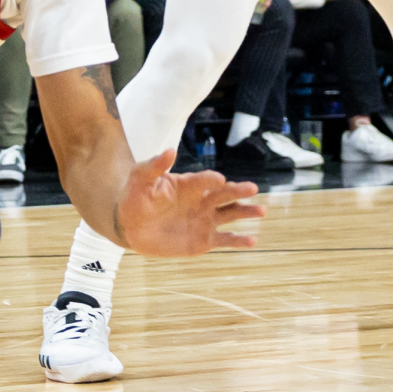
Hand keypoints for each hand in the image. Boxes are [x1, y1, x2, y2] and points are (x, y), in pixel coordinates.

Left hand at [112, 150, 262, 254]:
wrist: (130, 225)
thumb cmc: (135, 197)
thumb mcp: (140, 178)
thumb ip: (155, 166)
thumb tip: (170, 150)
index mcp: (189, 185)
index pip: (203, 180)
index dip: (211, 179)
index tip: (219, 179)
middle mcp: (201, 201)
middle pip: (224, 194)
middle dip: (238, 191)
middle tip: (253, 188)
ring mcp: (204, 220)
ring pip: (230, 215)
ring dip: (246, 212)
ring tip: (261, 211)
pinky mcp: (204, 241)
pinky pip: (225, 240)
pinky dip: (239, 241)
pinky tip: (252, 240)